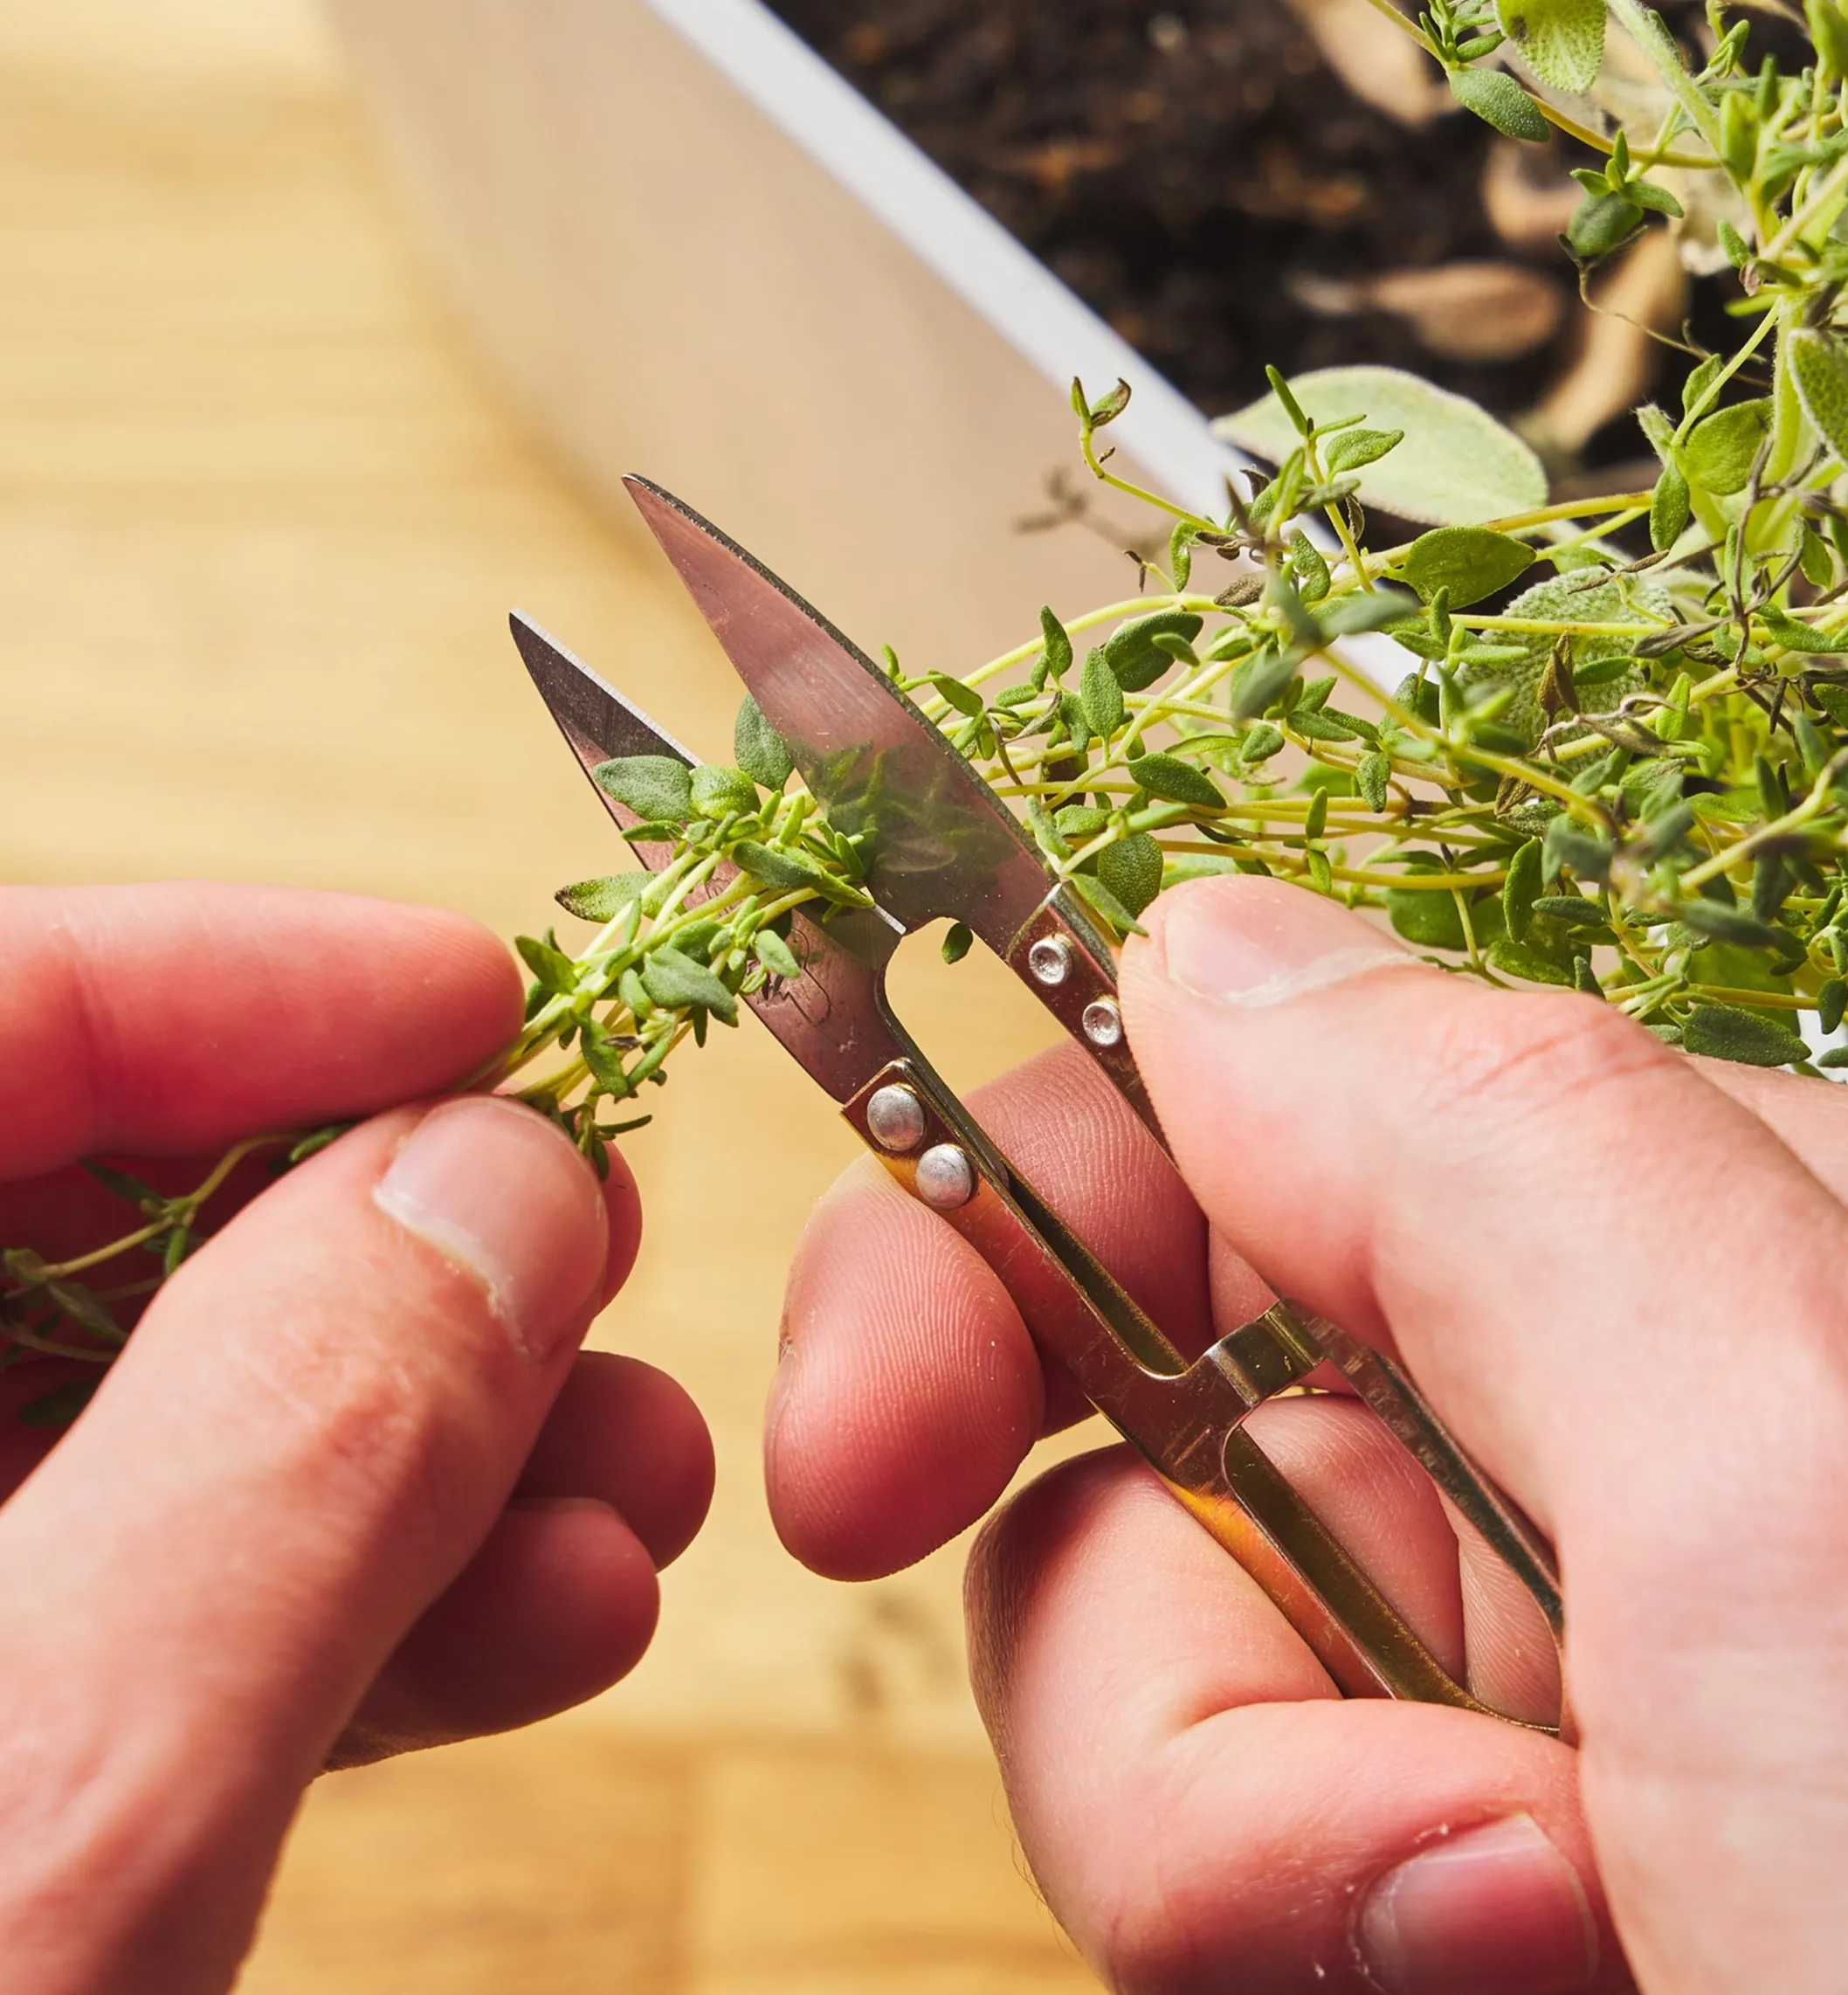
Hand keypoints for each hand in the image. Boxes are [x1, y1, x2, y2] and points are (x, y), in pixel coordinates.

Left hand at [0, 884, 711, 1994]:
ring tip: (642, 1479)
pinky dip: (365, 1602)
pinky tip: (551, 1613)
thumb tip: (503, 1182)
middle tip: (591, 1239)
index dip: (240, 978)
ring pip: (156, 1429)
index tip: (489, 1002)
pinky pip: (164, 1614)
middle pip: (80, 1220)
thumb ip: (289, 1453)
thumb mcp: (47, 1806)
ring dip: (429, 1440)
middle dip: (383, 1231)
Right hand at [767, 872, 1847, 1994]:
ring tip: (1519, 1957)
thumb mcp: (1815, 1485)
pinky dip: (1265, 1923)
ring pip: (1160, 1673)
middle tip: (1309, 1847)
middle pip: (1166, 1434)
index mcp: (1705, 1251)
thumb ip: (1490, 1141)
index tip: (871, 1440)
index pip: (1244, 1112)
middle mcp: (1612, 1446)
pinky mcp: (1453, 1869)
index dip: (1014, 1235)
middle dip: (1147, 1642)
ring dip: (1232, 1841)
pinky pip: (1216, 1849)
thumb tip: (1194, 945)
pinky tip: (1492, 1978)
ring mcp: (1531, 1679)